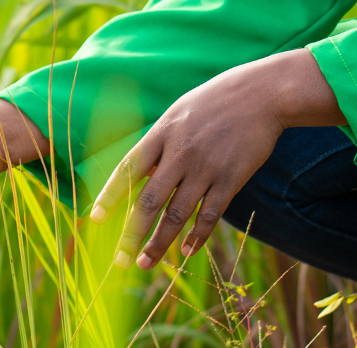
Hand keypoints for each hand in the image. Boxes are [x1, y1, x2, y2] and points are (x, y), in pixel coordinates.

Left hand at [89, 49, 343, 269]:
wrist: (262, 94)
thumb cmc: (217, 101)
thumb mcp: (180, 112)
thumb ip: (160, 142)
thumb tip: (142, 172)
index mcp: (162, 133)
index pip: (128, 169)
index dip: (110, 195)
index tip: (94, 218)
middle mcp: (180, 153)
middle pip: (149, 201)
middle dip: (132, 233)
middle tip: (121, 260)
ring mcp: (205, 168)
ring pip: (176, 214)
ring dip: (159, 243)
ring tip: (146, 263)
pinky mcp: (230, 179)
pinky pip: (209, 215)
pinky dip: (196, 236)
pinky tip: (185, 251)